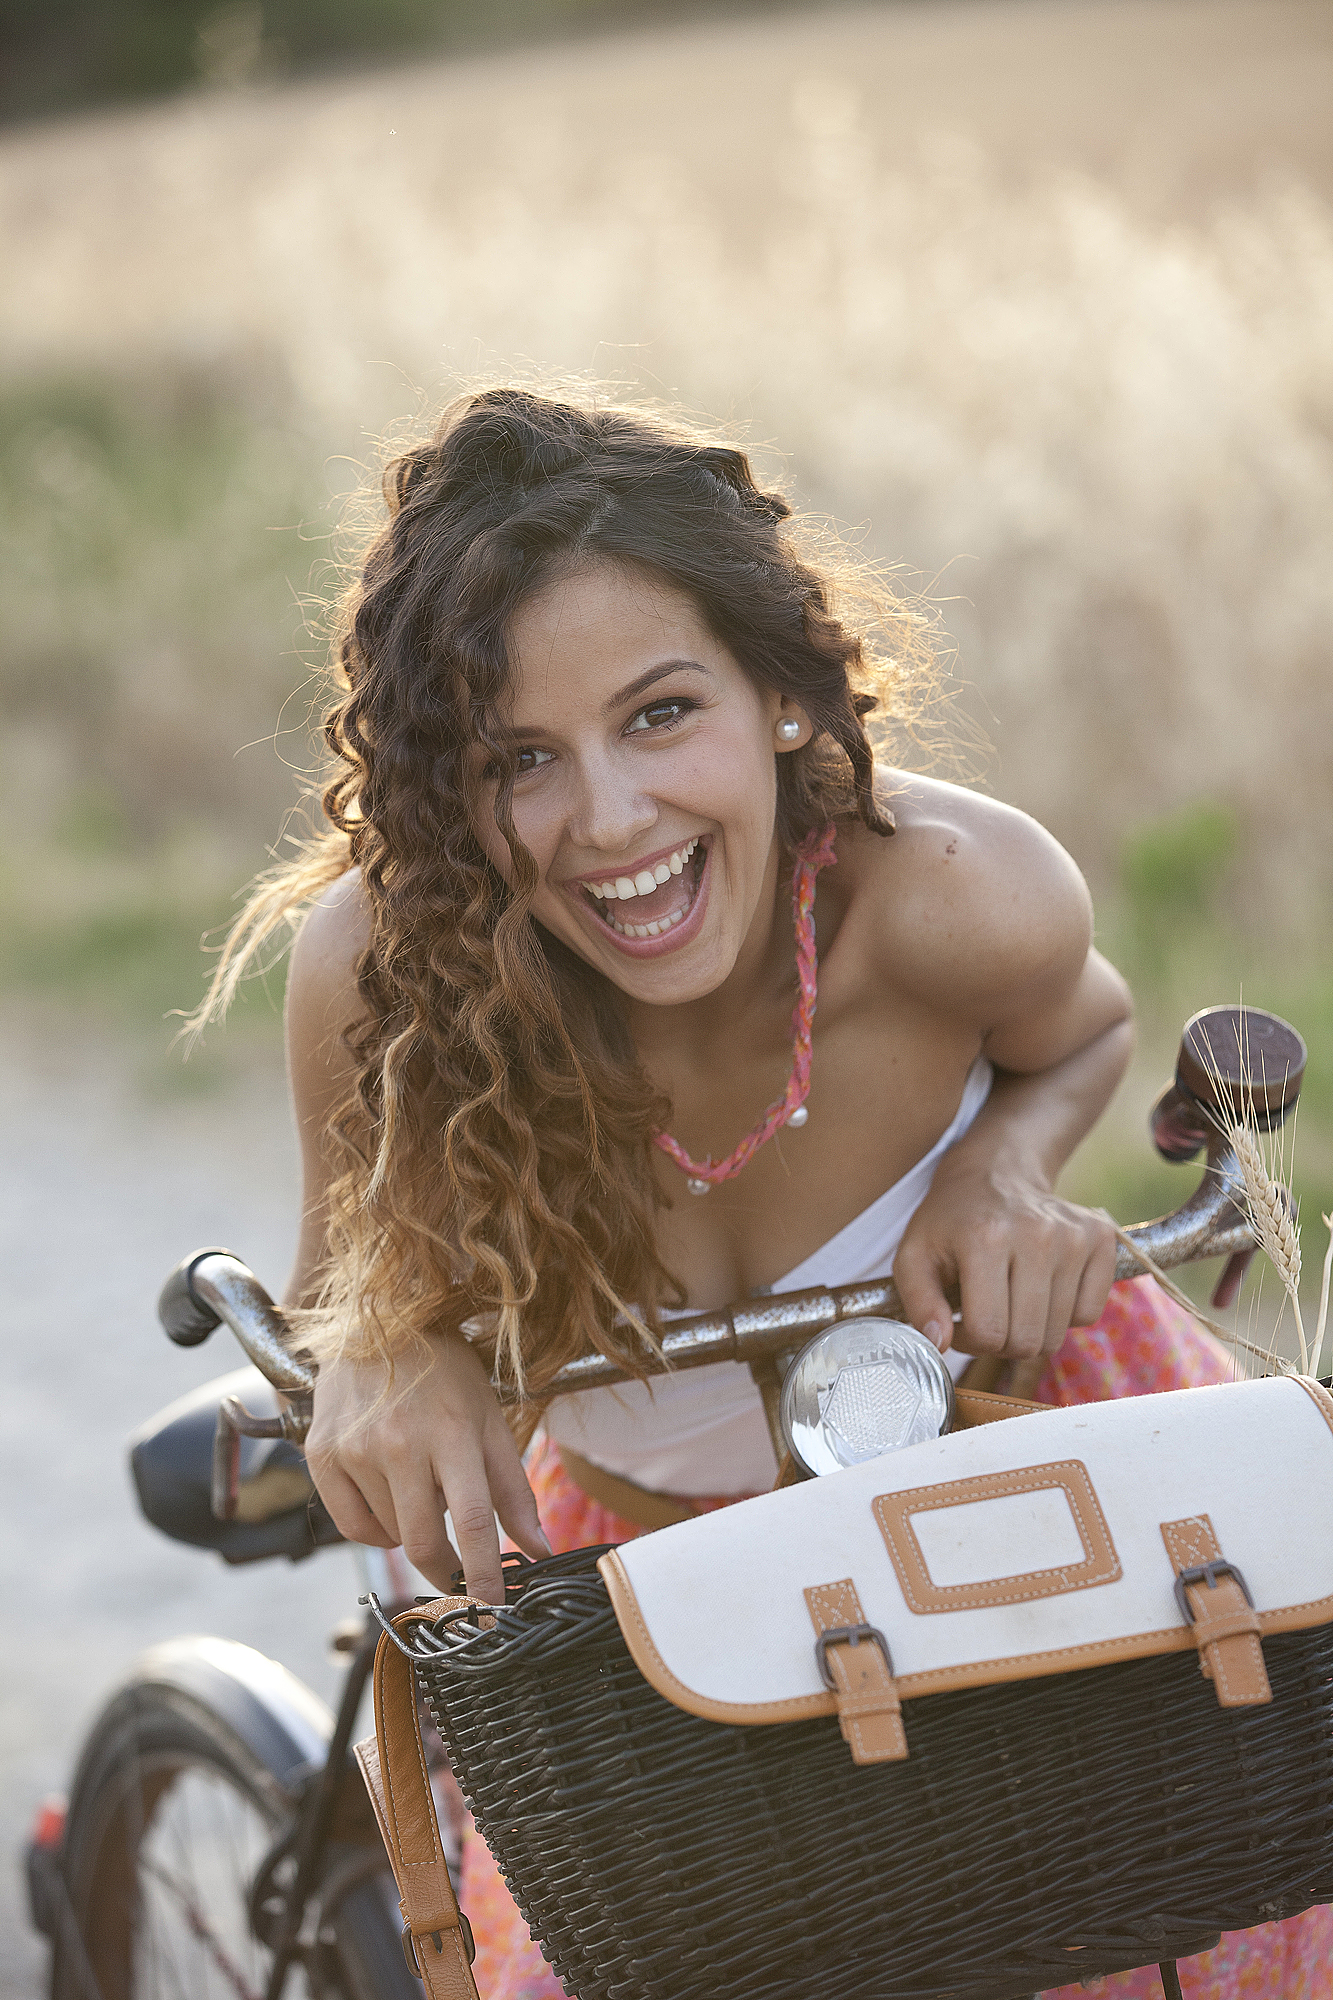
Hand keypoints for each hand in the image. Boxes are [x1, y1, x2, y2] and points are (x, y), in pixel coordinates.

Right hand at [304, 1335, 550, 1601]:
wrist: (374, 1323)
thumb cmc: (443, 1372)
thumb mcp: (489, 1419)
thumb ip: (514, 1488)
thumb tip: (538, 1550)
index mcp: (452, 1431)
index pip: (472, 1520)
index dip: (483, 1573)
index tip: (494, 1610)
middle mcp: (400, 1442)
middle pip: (423, 1540)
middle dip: (446, 1569)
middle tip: (459, 1570)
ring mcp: (355, 1448)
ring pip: (390, 1532)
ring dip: (413, 1528)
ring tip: (420, 1482)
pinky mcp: (321, 1454)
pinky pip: (352, 1526)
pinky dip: (376, 1529)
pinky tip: (389, 1497)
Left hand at [893, 1144, 1117, 1361]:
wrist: (997, 1173)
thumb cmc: (952, 1220)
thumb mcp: (914, 1255)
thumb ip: (918, 1304)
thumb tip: (939, 1343)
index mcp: (985, 1238)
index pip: (988, 1332)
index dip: (968, 1340)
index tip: (959, 1320)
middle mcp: (1037, 1235)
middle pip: (1027, 1340)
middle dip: (1000, 1342)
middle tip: (986, 1314)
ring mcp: (1074, 1236)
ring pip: (1058, 1334)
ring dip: (1031, 1330)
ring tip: (1010, 1299)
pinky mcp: (1100, 1239)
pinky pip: (1088, 1313)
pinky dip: (1064, 1315)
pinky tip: (1041, 1289)